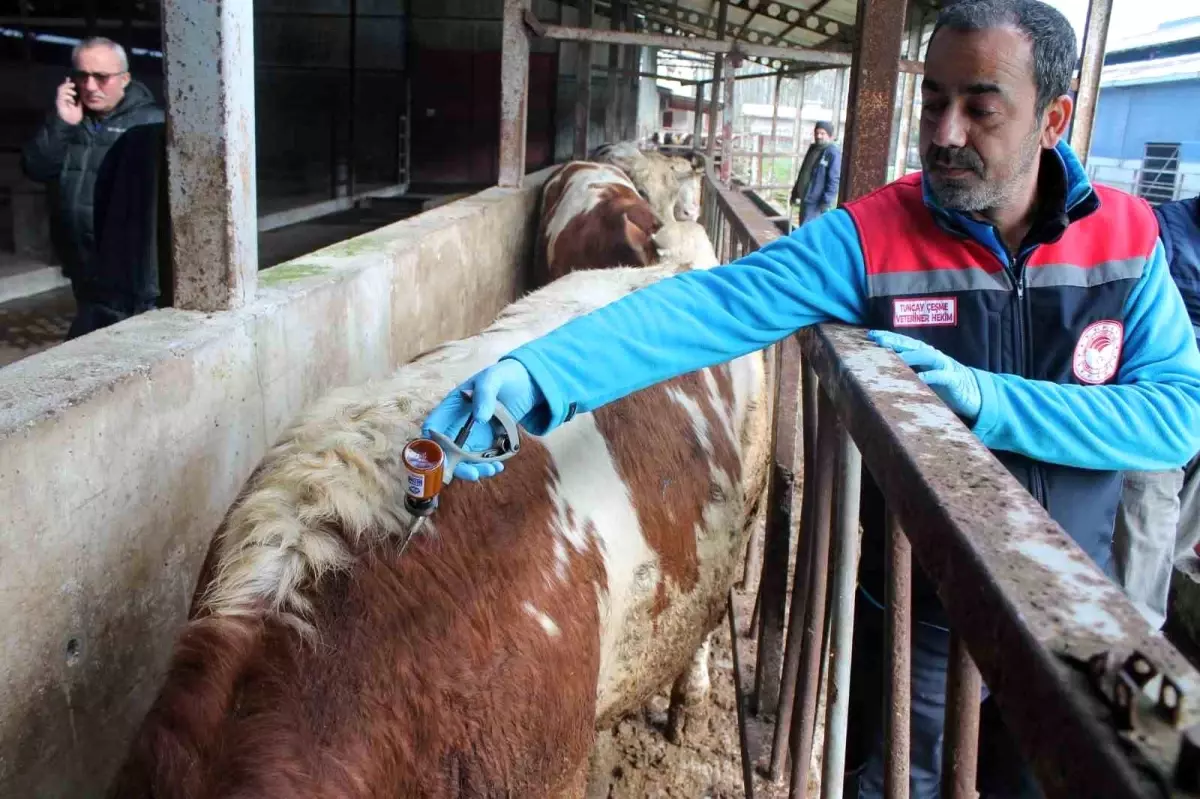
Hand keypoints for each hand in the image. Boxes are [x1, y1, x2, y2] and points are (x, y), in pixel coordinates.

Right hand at [56, 79, 81, 125]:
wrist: (72, 123)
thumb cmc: (75, 115)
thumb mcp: (78, 104)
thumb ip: (78, 98)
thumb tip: (81, 92)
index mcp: (66, 98)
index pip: (64, 88)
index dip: (66, 83)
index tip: (68, 78)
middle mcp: (61, 99)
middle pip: (61, 88)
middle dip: (67, 85)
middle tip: (73, 84)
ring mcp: (59, 101)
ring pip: (60, 90)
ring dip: (68, 90)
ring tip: (74, 94)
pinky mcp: (59, 104)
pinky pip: (62, 97)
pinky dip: (67, 97)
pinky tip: (72, 100)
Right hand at [422, 359, 544, 481]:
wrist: (526, 384)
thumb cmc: (504, 376)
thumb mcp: (494, 378)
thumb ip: (485, 394)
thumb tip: (479, 418)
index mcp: (452, 406)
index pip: (433, 426)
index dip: (430, 444)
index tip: (441, 459)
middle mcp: (457, 424)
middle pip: (446, 450)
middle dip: (456, 465)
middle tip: (472, 474)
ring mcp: (471, 436)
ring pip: (463, 460)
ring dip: (473, 469)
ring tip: (492, 470)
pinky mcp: (486, 443)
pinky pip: (481, 460)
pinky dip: (487, 467)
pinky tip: (499, 467)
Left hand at [868, 330, 981, 421]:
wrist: (973, 394)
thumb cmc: (942, 385)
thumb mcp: (922, 376)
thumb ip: (907, 370)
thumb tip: (881, 368)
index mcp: (925, 355)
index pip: (905, 343)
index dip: (889, 337)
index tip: (870, 335)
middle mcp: (934, 357)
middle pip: (913, 345)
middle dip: (895, 341)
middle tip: (877, 339)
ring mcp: (945, 366)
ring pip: (927, 355)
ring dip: (911, 355)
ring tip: (894, 356)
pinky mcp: (954, 380)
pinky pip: (942, 376)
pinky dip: (931, 376)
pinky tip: (919, 378)